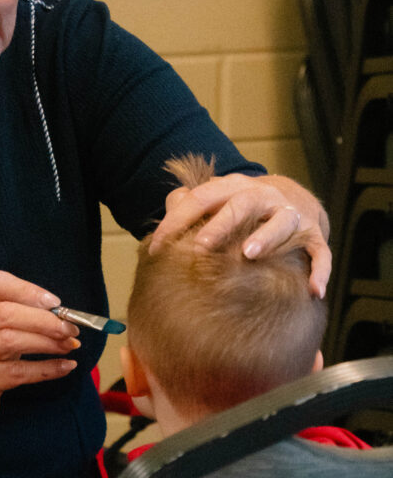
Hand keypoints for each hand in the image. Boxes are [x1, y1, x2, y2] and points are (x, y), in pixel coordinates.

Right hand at [0, 270, 79, 434]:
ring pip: (11, 341)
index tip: (54, 303)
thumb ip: (19, 316)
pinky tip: (64, 366)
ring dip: (47, 343)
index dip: (26, 289)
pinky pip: (18, 372)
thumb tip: (61, 315)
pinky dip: (46, 369)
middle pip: (6, 314)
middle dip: (44, 320)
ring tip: (69, 345)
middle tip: (70, 328)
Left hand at [149, 173, 330, 297]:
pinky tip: (312, 290)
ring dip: (267, 236)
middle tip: (200, 246)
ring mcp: (291, 215)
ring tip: (250, 254)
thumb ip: (191, 205)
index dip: (176, 221)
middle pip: (242, 203)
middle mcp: (264, 196)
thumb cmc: (242, 207)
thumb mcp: (217, 200)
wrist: (294, 199)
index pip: (201, 198)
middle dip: (221, 224)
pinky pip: (320, 253)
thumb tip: (166, 210)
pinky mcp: (313, 236)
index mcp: (233, 187)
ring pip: (282, 221)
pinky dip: (319, 270)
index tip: (157, 247)